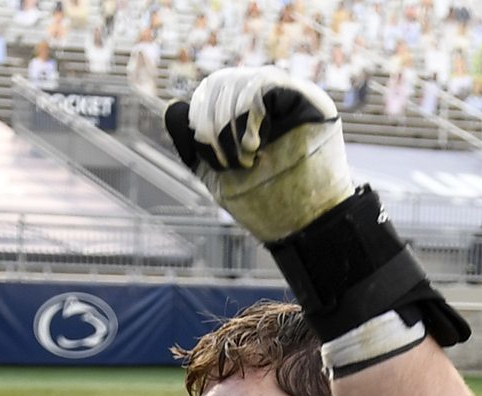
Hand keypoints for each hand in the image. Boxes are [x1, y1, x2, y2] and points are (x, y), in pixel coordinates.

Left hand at [165, 67, 351, 242]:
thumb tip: (173, 107)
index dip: (199, 118)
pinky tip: (255, 146)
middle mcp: (266, 99)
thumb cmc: (264, 204)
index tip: (213, 160)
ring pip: (240, 83)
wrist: (302, 226)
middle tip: (229, 164)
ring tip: (245, 161)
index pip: (210, 90)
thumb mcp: (215, 174)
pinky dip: (249, 116)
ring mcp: (289, 97)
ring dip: (231, 126)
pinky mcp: (309, 101)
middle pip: (220, 83)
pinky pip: (266, 85)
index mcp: (243, 113)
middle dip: (212, 125)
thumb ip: (192, 143)